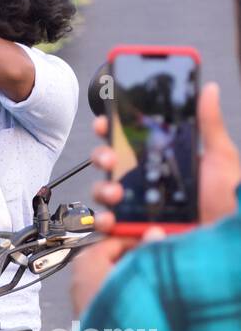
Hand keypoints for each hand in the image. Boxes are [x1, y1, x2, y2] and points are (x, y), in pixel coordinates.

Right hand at [71, 81, 240, 315]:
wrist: (230, 241)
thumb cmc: (230, 201)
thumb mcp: (220, 159)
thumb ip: (208, 124)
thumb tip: (207, 88)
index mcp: (164, 163)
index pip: (131, 141)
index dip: (113, 129)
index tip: (105, 121)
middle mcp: (148, 185)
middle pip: (111, 165)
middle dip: (102, 156)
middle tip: (109, 157)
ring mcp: (140, 210)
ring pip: (106, 194)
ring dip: (103, 188)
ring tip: (114, 191)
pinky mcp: (137, 234)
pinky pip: (111, 227)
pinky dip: (105, 222)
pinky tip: (112, 219)